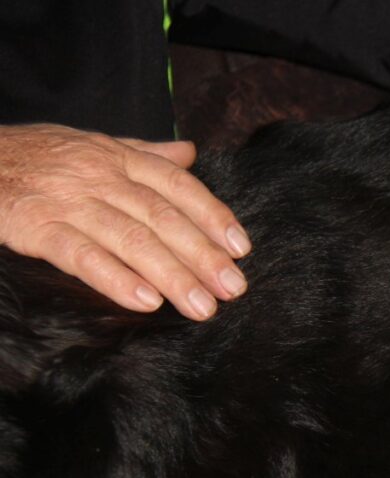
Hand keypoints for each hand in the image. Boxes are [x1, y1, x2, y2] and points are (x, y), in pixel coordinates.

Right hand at [0, 124, 250, 319]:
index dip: (213, 217)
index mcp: (119, 158)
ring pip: (131, 239)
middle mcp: (100, 177)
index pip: (178, 187)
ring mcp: (68, 201)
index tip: (241, 248)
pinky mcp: (35, 226)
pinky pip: (80, 254)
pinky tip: (144, 301)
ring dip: (172, 275)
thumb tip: (190, 153)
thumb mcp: (94, 145)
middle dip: (203, 255)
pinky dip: (114, 278)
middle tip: (233, 289)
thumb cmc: (37, 156)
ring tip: (201, 306)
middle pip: (163, 218)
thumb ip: (144, 154)